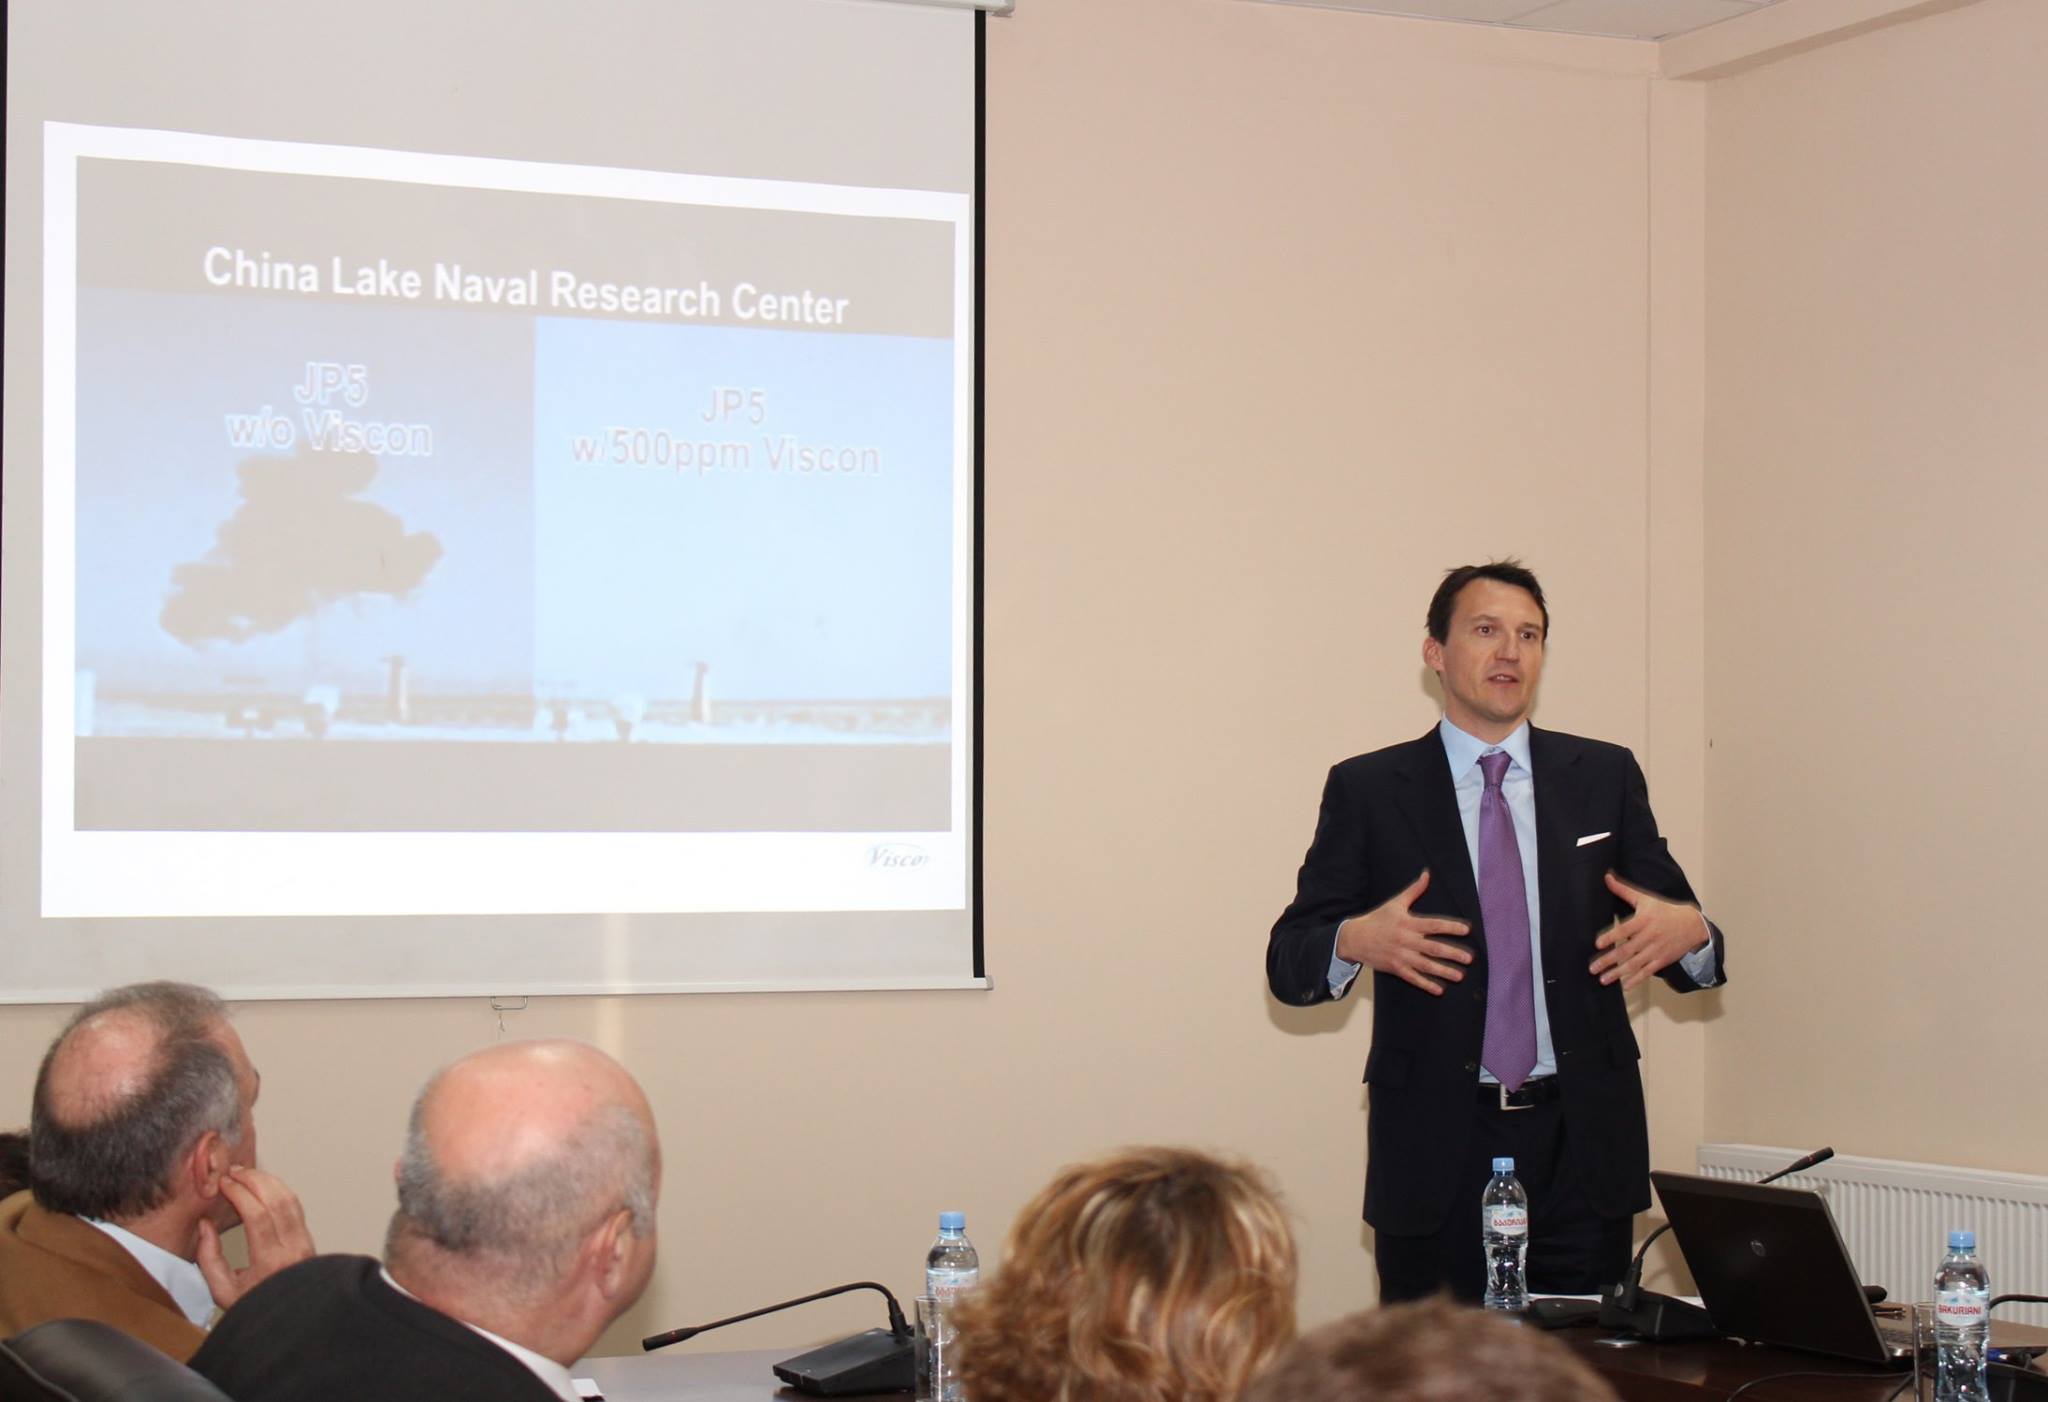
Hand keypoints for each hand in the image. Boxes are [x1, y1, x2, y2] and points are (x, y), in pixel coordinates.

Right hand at [197, 1166, 315, 1309]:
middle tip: (234, 1172)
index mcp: (270, 1262)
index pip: (258, 1215)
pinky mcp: (308, 1239)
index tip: (224, 1183)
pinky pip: (295, 1207)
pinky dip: (279, 1190)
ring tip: (246, 1174)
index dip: (240, 1193)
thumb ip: (208, 1258)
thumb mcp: (221, 1291)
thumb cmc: (253, 1308)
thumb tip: (205, 1225)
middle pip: (277, 1200)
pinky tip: (264, 1186)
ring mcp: (304, 1242)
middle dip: (254, 1180)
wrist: (288, 1320)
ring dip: (268, 1181)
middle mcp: (293, 1249)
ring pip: (290, 1199)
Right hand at [1334, 869, 1471, 995]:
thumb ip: (1414, 890)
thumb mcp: (1395, 903)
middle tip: (1469, 959)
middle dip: (1452, 954)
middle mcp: (1406, 940)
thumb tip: (1427, 874)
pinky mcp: (1395, 968)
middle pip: (1433, 948)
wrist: (1354, 938)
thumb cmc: (1377, 919)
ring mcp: (1400, 956)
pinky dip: (1425, 984)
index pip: (1434, 925)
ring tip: (1459, 976)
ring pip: (1426, 965)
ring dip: (1443, 971)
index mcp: (1408, 923)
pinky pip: (1413, 977)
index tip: (1466, 930)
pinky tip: (1439, 989)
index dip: (1451, 927)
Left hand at [1590, 872, 1709, 990]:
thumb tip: (1606, 877)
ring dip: (1618, 973)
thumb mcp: (1645, 899)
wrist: (1693, 925)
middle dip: (1609, 961)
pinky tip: (1624, 986)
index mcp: (1644, 920)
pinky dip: (1636, 979)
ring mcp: (1656, 950)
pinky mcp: (1662, 960)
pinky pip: (1648, 971)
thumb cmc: (1664, 910)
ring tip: (1603, 980)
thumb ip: (1624, 890)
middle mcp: (1650, 936)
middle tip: (1592, 969)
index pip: (1625, 930)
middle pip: (1627, 950)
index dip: (1611, 937)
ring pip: (1635, 964)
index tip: (1598, 944)